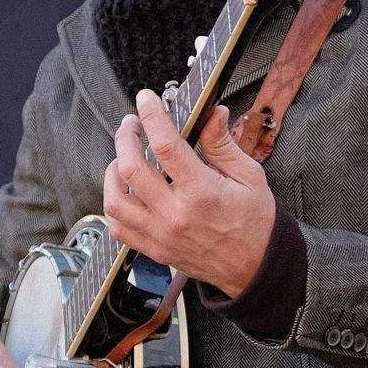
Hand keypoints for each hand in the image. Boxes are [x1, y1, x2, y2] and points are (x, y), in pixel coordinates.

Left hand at [103, 94, 275, 296]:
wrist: (254, 268)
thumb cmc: (255, 222)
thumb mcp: (249, 176)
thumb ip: (223, 144)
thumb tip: (212, 113)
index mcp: (201, 192)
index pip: (165, 144)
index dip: (151, 115)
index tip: (146, 99)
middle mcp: (175, 214)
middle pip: (130, 168)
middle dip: (125, 138)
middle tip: (131, 125)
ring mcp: (160, 234)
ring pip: (115, 200)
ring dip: (113, 172)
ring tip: (122, 158)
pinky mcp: (154, 249)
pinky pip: (118, 227)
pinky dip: (114, 205)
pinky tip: (124, 190)